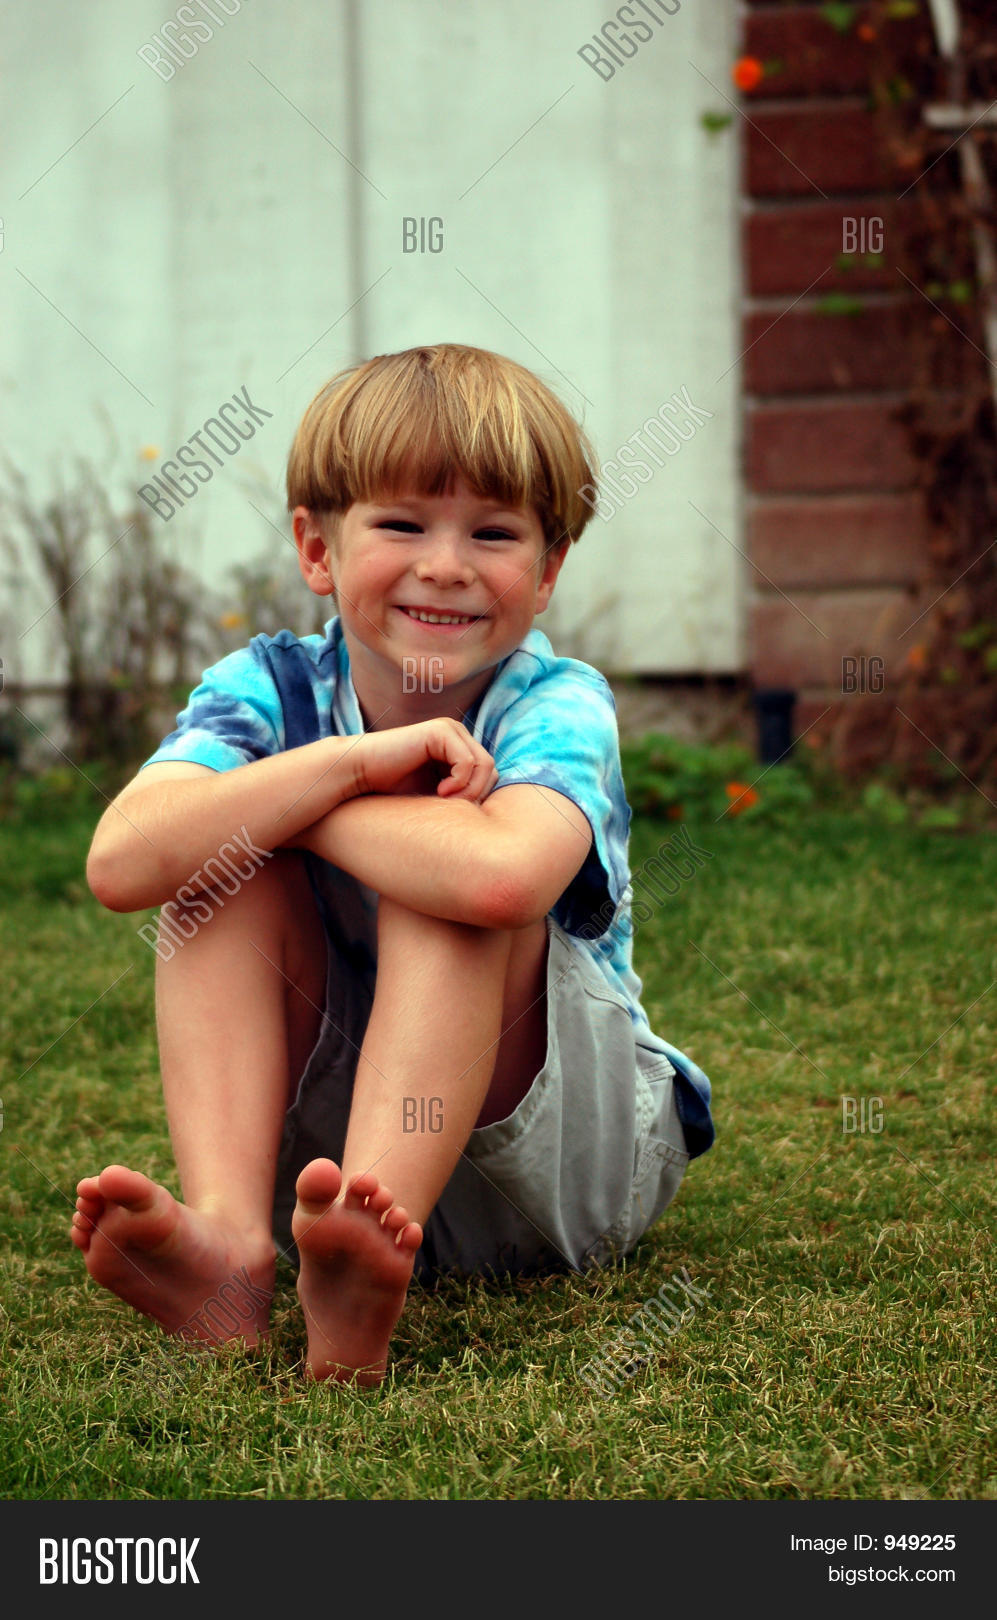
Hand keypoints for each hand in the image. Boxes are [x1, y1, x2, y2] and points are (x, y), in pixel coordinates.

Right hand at [352, 718, 498, 802]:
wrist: (357, 776)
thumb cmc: (392, 792)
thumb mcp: (436, 797)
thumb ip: (461, 795)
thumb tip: (496, 817)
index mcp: (457, 747)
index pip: (489, 774)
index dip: (478, 797)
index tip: (455, 812)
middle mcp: (457, 735)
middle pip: (491, 769)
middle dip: (476, 795)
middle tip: (451, 809)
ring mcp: (450, 729)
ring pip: (485, 765)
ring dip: (469, 791)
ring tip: (445, 802)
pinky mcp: (440, 731)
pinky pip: (467, 762)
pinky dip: (459, 783)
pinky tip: (440, 793)